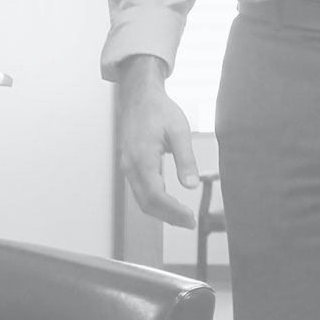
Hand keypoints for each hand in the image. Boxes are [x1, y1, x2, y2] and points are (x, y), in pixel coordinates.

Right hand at [117, 55, 198, 226]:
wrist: (138, 96)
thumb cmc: (160, 110)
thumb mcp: (179, 131)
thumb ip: (185, 159)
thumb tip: (191, 186)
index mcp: (142, 159)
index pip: (156, 196)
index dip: (173, 211)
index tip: (190, 219)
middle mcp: (131, 167)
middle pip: (146, 203)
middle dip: (168, 217)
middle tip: (190, 223)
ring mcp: (128, 167)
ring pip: (141, 199)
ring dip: (161, 212)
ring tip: (183, 217)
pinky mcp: (130, 165)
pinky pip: (139, 190)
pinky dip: (154, 201)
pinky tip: (169, 203)